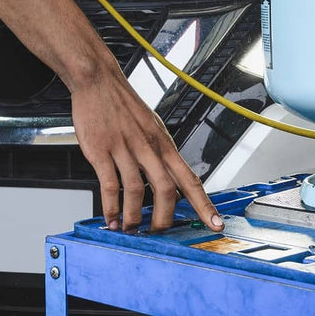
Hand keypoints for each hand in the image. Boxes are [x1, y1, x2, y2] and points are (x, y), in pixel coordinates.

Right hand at [70, 65, 223, 232]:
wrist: (99, 81)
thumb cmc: (124, 106)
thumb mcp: (152, 127)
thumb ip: (160, 154)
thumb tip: (170, 181)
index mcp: (164, 144)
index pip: (190, 179)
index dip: (204, 204)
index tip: (215, 223)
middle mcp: (148, 147)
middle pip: (165, 190)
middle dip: (164, 219)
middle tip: (158, 234)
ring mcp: (124, 148)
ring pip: (137, 190)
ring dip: (134, 217)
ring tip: (130, 230)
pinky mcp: (101, 150)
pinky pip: (109, 184)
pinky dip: (110, 206)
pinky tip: (110, 218)